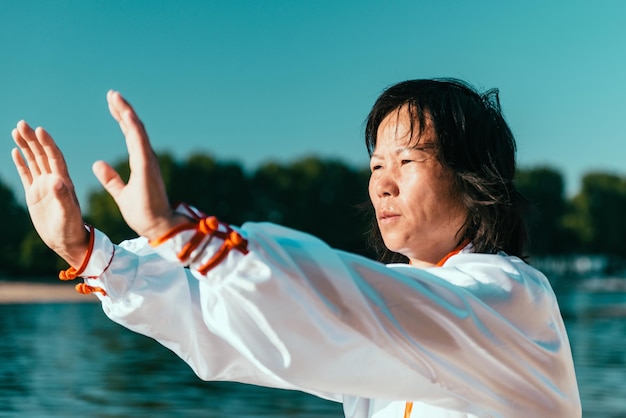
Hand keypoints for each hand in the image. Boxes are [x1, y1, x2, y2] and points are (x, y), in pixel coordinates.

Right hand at [11, 121, 87, 266]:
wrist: (67, 241)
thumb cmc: (71, 229)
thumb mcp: (67, 214)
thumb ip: (63, 198)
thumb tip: (56, 181)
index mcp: (64, 182)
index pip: (54, 157)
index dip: (47, 144)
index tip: (40, 130)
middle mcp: (54, 180)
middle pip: (42, 154)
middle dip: (33, 139)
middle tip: (22, 123)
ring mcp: (44, 186)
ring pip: (34, 161)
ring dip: (26, 146)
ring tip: (17, 130)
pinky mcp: (35, 194)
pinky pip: (27, 174)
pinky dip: (22, 162)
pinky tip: (16, 150)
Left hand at [92, 91, 187, 240]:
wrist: (157, 226)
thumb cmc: (143, 212)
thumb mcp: (121, 193)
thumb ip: (111, 179)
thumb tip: (97, 164)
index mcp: (140, 163)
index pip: (130, 135)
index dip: (121, 118)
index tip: (112, 104)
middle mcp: (146, 158)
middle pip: (134, 128)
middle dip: (123, 110)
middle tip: (112, 94)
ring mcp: (148, 161)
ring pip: (137, 131)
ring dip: (127, 113)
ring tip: (115, 97)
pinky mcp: (147, 167)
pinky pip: (139, 143)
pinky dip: (133, 128)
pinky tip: (126, 114)